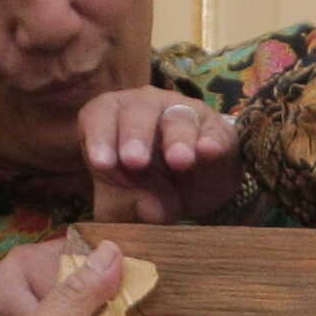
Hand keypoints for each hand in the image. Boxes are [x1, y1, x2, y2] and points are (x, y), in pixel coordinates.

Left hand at [79, 86, 242, 224]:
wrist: (191, 189)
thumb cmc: (145, 186)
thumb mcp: (125, 201)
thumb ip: (122, 207)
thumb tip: (143, 208)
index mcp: (111, 117)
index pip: (99, 116)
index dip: (99, 137)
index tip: (101, 163)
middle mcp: (146, 107)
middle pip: (138, 111)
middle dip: (136, 135)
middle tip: (135, 161)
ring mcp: (184, 113)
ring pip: (178, 117)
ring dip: (177, 138)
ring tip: (179, 161)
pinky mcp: (217, 130)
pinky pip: (214, 131)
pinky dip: (212, 139)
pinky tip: (208, 151)